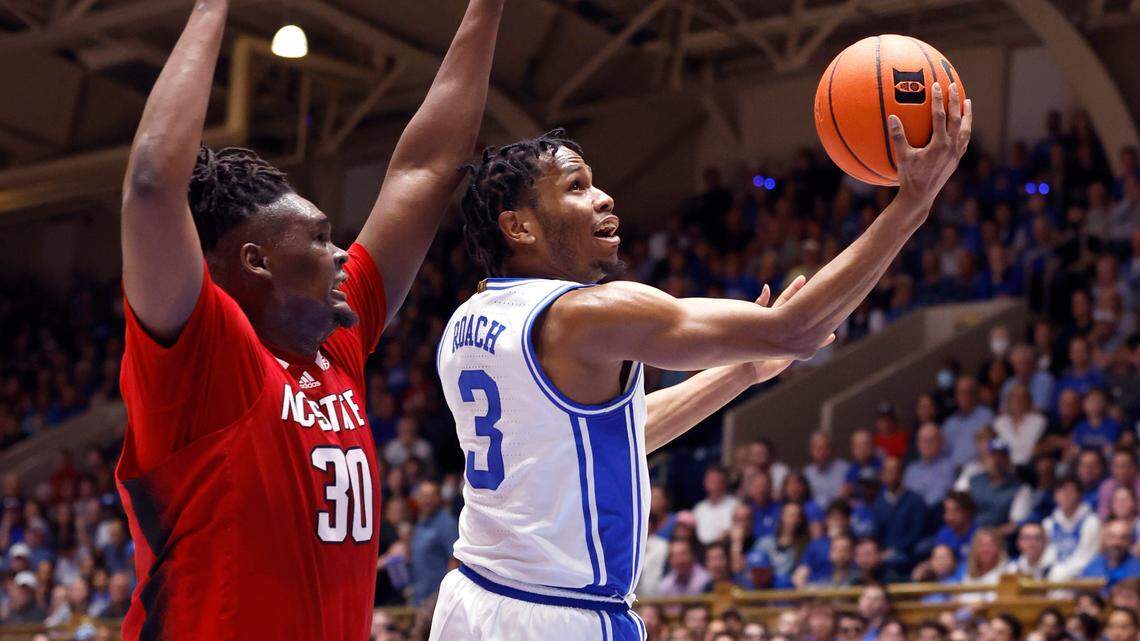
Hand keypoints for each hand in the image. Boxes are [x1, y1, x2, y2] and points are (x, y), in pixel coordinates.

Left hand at [746, 275, 835, 383]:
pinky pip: (810, 346)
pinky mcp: (793, 352)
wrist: (748, 367)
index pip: (786, 300)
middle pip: (798, 311)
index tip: (803, 278)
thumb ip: (760, 304)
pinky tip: (831, 336)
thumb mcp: (752, 321)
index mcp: (772, 318)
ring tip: (831, 311)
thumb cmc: (746, 344)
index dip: (794, 289)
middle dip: (809, 300)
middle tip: (821, 289)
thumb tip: (767, 286)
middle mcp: (783, 328)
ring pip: (807, 327)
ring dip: (818, 320)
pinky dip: (821, 341)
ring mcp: (789, 340)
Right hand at [890, 82, 972, 209]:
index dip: (939, 99)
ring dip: (967, 115)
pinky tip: (963, 125)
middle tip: (955, 86)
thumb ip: (898, 136)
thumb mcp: (902, 156)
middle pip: (957, 119)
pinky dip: (965, 130)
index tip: (937, 86)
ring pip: (966, 130)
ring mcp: (956, 154)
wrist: (920, 196)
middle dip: (956, 101)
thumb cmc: (908, 177)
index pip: (940, 116)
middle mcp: (951, 147)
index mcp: (939, 145)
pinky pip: (964, 140)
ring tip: (967, 102)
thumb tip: (892, 117)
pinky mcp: (956, 160)